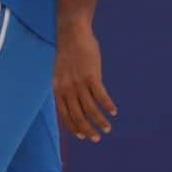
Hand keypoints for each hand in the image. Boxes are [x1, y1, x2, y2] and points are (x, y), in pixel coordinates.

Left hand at [53, 21, 116, 141]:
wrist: (72, 33)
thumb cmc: (68, 52)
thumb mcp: (61, 72)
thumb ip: (65, 86)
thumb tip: (73, 100)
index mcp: (58, 89)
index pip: (65, 115)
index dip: (74, 127)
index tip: (83, 135)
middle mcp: (67, 89)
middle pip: (78, 116)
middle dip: (88, 130)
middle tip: (97, 138)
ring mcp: (79, 83)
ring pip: (91, 109)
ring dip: (100, 121)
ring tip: (108, 128)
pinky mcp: (92, 76)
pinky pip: (101, 96)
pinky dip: (107, 106)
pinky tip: (113, 111)